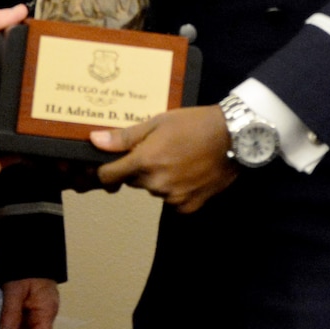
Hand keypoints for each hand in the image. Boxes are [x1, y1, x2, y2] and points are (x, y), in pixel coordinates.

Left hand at [91, 107, 237, 213]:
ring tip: (178, 159)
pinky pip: (172, 201)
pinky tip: (189, 174)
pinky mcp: (189, 206)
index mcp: (145, 161)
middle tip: (159, 151)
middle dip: (139, 169)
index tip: (112, 164)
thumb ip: (125, 136)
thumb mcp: (158, 122)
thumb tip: (94, 141)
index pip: (108, 176)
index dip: (106, 170)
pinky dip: (175, 190)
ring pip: (153, 190)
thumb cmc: (195, 124)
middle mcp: (156, 183)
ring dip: (158, 179)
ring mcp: (173, 197)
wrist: (235, 137)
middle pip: (133, 181)